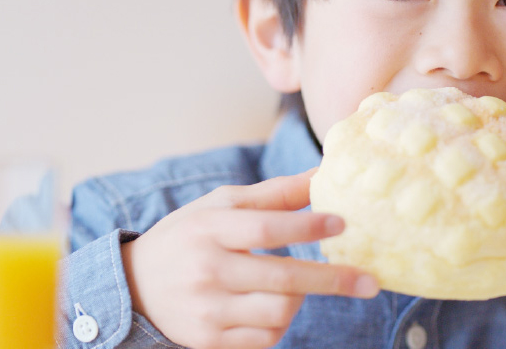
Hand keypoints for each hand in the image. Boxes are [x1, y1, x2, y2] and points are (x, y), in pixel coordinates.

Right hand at [121, 169, 378, 348]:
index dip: (306, 226)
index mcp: (210, 229)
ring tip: (298, 288)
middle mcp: (207, 270)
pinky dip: (281, 324)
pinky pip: (265, 339)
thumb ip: (275, 194)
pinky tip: (275, 307)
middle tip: (370, 282)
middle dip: (333, 280)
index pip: (264, 227)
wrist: (134, 285)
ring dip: (302, 301)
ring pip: (278, 314)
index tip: (342, 223)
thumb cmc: (190, 235)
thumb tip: (323, 173)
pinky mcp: (208, 341)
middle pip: (282, 279)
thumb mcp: (222, 205)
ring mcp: (207, 311)